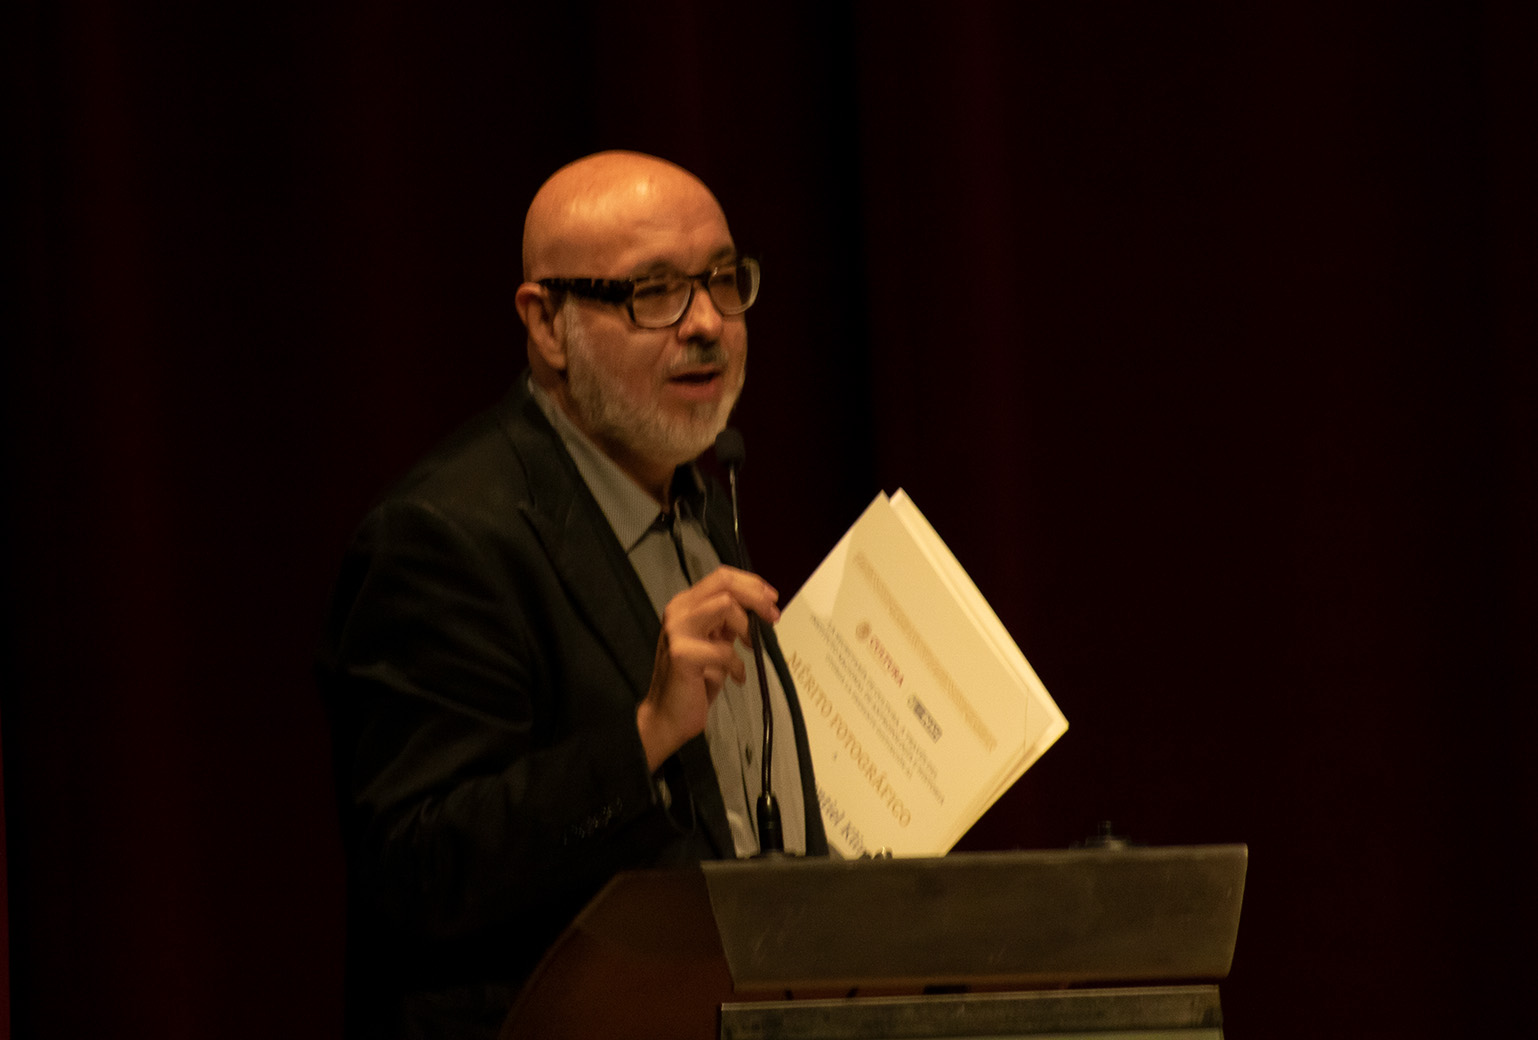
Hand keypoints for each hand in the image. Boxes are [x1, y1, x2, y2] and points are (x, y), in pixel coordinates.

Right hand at [635, 566, 780, 771]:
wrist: (667, 716)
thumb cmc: (693, 681)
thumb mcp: (715, 642)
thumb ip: (728, 622)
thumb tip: (759, 607)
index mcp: (686, 605)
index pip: (722, 577)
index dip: (752, 584)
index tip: (771, 600)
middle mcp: (678, 611)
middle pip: (724, 583)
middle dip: (756, 597)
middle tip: (772, 617)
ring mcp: (677, 631)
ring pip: (725, 605)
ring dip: (747, 626)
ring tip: (751, 647)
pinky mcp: (682, 654)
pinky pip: (724, 650)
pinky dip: (738, 665)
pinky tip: (737, 677)